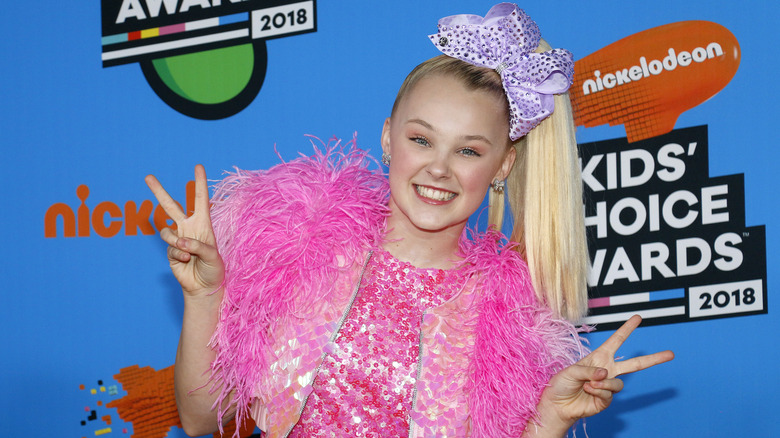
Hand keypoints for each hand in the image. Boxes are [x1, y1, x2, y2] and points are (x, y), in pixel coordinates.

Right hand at [145, 165, 223, 296]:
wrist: (204, 288)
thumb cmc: (214, 270)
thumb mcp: (213, 256)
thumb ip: (198, 246)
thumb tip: (180, 240)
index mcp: (203, 224)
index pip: (200, 200)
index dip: (200, 183)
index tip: (198, 166)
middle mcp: (188, 228)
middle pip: (170, 206)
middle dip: (159, 191)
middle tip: (148, 177)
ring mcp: (177, 239)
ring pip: (165, 230)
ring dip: (175, 240)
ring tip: (188, 252)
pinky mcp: (170, 251)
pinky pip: (170, 248)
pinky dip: (179, 254)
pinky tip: (187, 261)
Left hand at [541, 315, 673, 426]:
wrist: (557, 404)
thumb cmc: (561, 383)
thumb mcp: (571, 370)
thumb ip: (589, 370)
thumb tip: (606, 373)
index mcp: (599, 357)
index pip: (616, 341)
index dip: (626, 329)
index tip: (638, 317)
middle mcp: (607, 370)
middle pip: (635, 364)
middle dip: (653, 359)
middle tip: (671, 354)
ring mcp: (608, 386)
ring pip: (618, 384)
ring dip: (603, 384)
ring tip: (588, 385)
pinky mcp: (606, 400)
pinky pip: (609, 394)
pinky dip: (598, 392)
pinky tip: (588, 391)